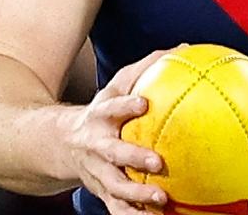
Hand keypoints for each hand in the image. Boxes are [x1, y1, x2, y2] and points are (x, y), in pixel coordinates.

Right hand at [64, 48, 171, 213]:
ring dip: (137, 195)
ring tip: (161, 199)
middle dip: (133, 157)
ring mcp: (98, 171)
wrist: (63, 144)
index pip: (112, 108)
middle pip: (113, 153)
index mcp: (101, 117)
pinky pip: (119, 209)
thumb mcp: (117, 86)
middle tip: (157, 161)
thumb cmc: (103, 111)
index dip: (125, 105)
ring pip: (116, 186)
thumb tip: (184, 48)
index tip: (143, 103)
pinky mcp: (102, 192)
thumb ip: (147, 67)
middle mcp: (97, 146)